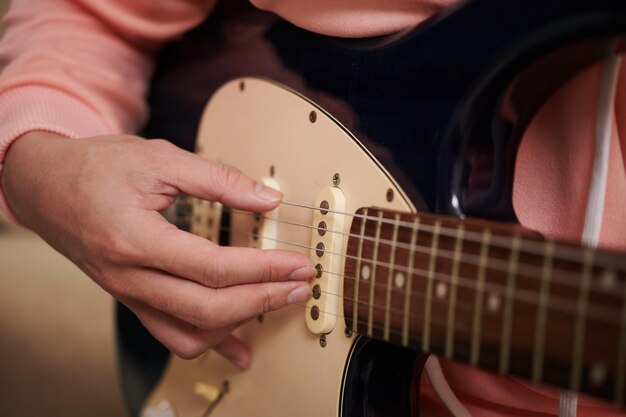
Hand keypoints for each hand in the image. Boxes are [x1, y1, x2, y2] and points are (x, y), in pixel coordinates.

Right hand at [1, 132, 313, 367]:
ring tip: (273, 305)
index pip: (213, 267)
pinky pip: (170, 334)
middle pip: (207, 309)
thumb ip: (217, 178)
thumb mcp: (159, 158)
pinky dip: (208, 343)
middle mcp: (130, 276)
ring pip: (189, 334)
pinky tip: (237, 349)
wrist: (44, 185)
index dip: (264, 268)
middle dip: (262, 299)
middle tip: (298, 285)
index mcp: (135, 239)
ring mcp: (129, 293)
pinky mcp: (131, 298)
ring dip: (237, 326)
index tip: (296, 263)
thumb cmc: (95, 167)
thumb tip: (266, 198)